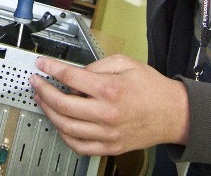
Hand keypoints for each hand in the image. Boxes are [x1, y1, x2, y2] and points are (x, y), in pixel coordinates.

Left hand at [29, 54, 190, 156]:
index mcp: (110, 89)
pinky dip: (64, 135)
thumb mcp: (127, 63)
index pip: (71, 77)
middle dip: (43, 91)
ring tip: (42, 100)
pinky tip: (59, 123)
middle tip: (36, 82)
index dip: (52, 68)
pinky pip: (78, 146)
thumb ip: (99, 64)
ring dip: (48, 112)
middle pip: (62, 104)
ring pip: (66, 126)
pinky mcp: (110, 147)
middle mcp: (106, 113)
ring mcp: (107, 133)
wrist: (174, 113)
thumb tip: (77, 71)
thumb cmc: (153, 89)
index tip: (42, 64)